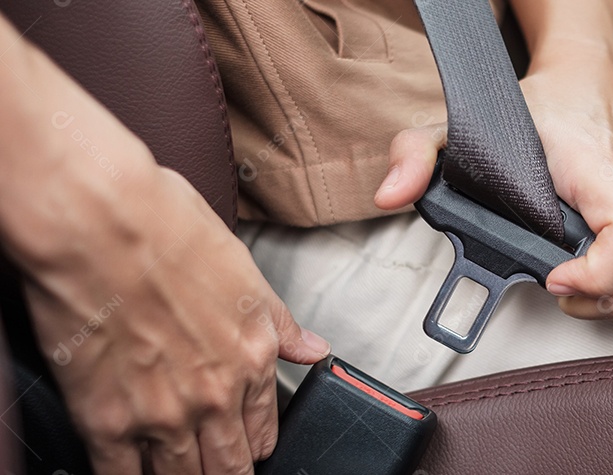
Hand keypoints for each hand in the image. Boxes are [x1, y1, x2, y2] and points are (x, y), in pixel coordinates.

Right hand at [0, 17, 328, 472]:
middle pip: (229, 463)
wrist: (99, 219)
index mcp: (253, 356)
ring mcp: (163, 413)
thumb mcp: (244, 269)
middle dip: (226, 467)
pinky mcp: (107, 420)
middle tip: (216, 464)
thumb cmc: (167, 227)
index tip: (246, 445)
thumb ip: (279, 322)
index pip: (264, 428)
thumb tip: (314, 349)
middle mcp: (216, 393)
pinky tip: (133, 468)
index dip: (255, 442)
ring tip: (178, 469)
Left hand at [375, 59, 612, 323]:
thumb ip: (417, 150)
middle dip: (598, 304)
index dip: (596, 274)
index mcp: (595, 168)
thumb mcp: (462, 119)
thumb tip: (390, 194)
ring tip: (580, 291)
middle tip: (555, 287)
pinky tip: (606, 287)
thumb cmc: (534, 108)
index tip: (552, 279)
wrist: (587, 81)